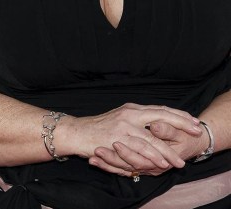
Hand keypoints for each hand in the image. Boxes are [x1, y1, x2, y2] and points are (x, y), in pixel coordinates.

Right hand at [64, 103, 199, 177]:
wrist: (75, 132)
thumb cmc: (97, 128)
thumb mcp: (119, 119)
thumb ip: (136, 121)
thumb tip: (154, 124)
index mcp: (132, 109)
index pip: (160, 109)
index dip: (178, 115)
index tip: (193, 121)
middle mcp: (129, 114)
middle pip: (161, 117)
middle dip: (181, 125)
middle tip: (196, 132)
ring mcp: (123, 126)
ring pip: (153, 138)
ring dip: (169, 151)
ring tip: (180, 161)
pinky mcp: (117, 139)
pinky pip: (140, 149)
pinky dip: (153, 157)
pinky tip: (162, 163)